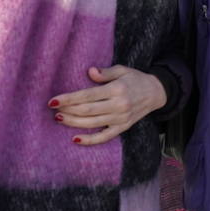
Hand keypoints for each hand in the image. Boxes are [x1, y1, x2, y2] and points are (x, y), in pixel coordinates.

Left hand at [50, 65, 166, 145]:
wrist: (156, 92)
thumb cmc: (135, 79)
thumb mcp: (122, 70)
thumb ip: (105, 72)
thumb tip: (89, 72)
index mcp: (117, 89)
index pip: (87, 95)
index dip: (69, 98)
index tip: (53, 100)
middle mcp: (119, 105)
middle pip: (86, 111)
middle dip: (67, 110)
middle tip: (53, 109)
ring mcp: (121, 118)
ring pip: (91, 124)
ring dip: (72, 123)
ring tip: (59, 119)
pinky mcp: (123, 127)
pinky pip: (104, 137)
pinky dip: (89, 140)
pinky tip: (75, 139)